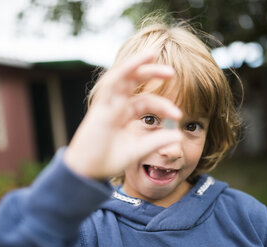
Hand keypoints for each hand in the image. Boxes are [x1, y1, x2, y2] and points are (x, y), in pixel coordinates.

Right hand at [64, 52, 182, 179]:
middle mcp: (117, 105)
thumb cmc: (109, 160)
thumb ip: (157, 141)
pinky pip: (111, 83)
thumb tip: (179, 135)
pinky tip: (138, 62)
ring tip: (154, 53)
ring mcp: (107, 104)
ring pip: (122, 76)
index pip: (148, 102)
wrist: (87, 172)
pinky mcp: (99, 106)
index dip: (164, 105)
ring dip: (137, 63)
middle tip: (173, 71)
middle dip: (152, 73)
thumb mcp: (139, 150)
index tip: (179, 115)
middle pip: (135, 82)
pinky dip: (124, 70)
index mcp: (126, 114)